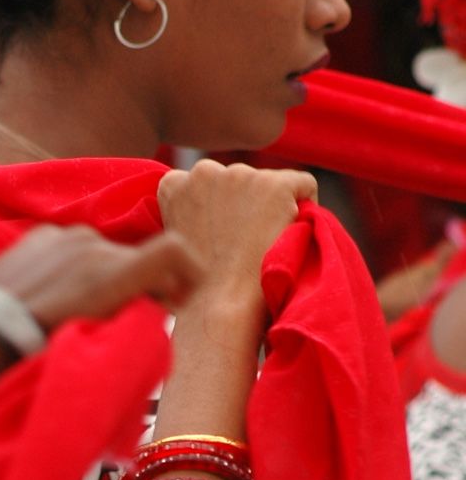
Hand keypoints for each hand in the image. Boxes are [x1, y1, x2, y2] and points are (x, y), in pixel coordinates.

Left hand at [0, 224, 200, 331]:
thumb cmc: (31, 354)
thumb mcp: (95, 345)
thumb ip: (134, 319)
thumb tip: (154, 309)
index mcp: (113, 273)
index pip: (173, 252)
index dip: (190, 270)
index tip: (186, 295)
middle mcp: (93, 244)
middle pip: (136, 262)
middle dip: (141, 287)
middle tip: (131, 319)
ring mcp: (63, 236)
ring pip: (103, 255)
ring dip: (105, 278)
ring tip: (84, 312)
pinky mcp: (39, 235)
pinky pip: (72, 250)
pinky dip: (76, 269)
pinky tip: (55, 297)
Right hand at [157, 159, 316, 326]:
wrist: (218, 307)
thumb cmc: (196, 291)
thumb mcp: (177, 244)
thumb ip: (191, 218)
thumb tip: (216, 215)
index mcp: (174, 185)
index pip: (209, 186)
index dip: (222, 214)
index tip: (224, 242)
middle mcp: (204, 172)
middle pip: (241, 182)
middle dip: (247, 207)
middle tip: (246, 249)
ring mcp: (240, 176)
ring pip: (271, 186)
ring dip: (272, 210)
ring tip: (264, 248)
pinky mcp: (275, 185)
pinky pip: (304, 186)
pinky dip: (306, 208)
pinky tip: (290, 237)